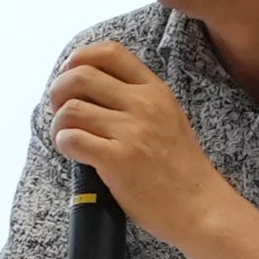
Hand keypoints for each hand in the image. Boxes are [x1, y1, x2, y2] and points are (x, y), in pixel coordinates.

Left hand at [42, 39, 229, 252]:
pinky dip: (64, 144)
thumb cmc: (181, 169)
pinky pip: (72, 139)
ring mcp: (131, 131)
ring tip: (67, 139)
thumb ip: (139, 99)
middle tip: (60, 112)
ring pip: (70, 109)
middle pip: (80, 75)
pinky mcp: (119, 159)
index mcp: (155, 90)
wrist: (200, 207)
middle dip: (58, 90)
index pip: (110, 52)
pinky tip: (74, 154)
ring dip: (58, 125)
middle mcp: (143, 104)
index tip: (70, 75)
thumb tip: (92, 88)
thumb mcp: (169, 117)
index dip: (79, 58)